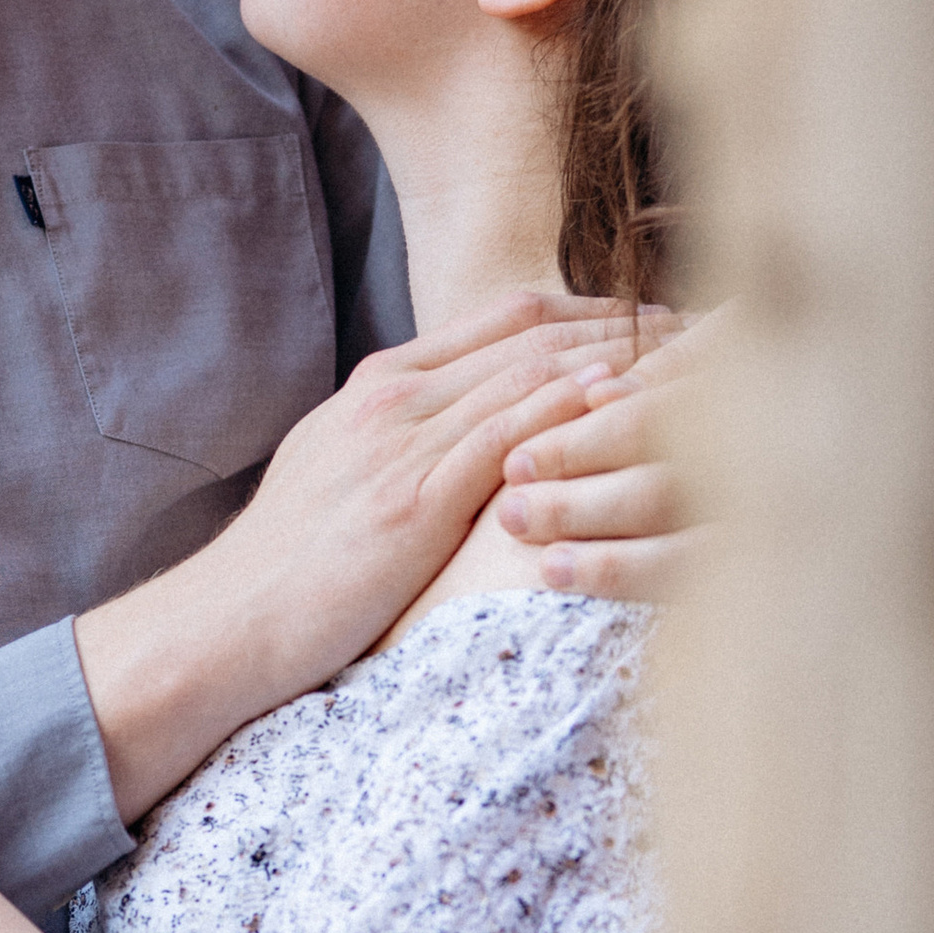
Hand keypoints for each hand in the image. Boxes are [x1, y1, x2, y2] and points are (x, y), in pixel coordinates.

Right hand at [75, 288, 682, 819]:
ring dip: (621, 360)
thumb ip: (404, 444)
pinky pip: (516, 437)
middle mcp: (396, 397)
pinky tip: (637, 407)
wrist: (228, 620)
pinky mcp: (417, 498)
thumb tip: (469, 444)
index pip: (505, 320)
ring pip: (534, 374)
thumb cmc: (287, 567)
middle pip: (533, 333)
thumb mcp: (342, 476)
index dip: (588, 312)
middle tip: (705, 322)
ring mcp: (405, 442)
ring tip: (698, 354)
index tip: (654, 316)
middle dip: (625, 324)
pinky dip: (579, 414)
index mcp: (381, 386)